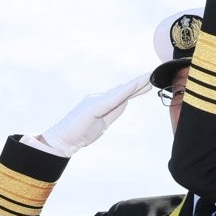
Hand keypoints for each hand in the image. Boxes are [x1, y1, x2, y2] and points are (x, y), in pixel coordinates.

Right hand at [37, 74, 151, 157]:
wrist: (62, 140)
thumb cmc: (79, 134)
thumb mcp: (101, 124)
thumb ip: (112, 113)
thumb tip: (124, 103)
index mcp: (100, 103)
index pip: (122, 95)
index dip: (135, 89)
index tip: (148, 83)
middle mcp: (98, 98)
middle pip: (123, 90)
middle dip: (139, 83)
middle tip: (153, 74)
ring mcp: (95, 101)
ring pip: (120, 92)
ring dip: (136, 84)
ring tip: (149, 77)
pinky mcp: (93, 107)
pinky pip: (113, 99)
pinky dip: (125, 92)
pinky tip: (135, 86)